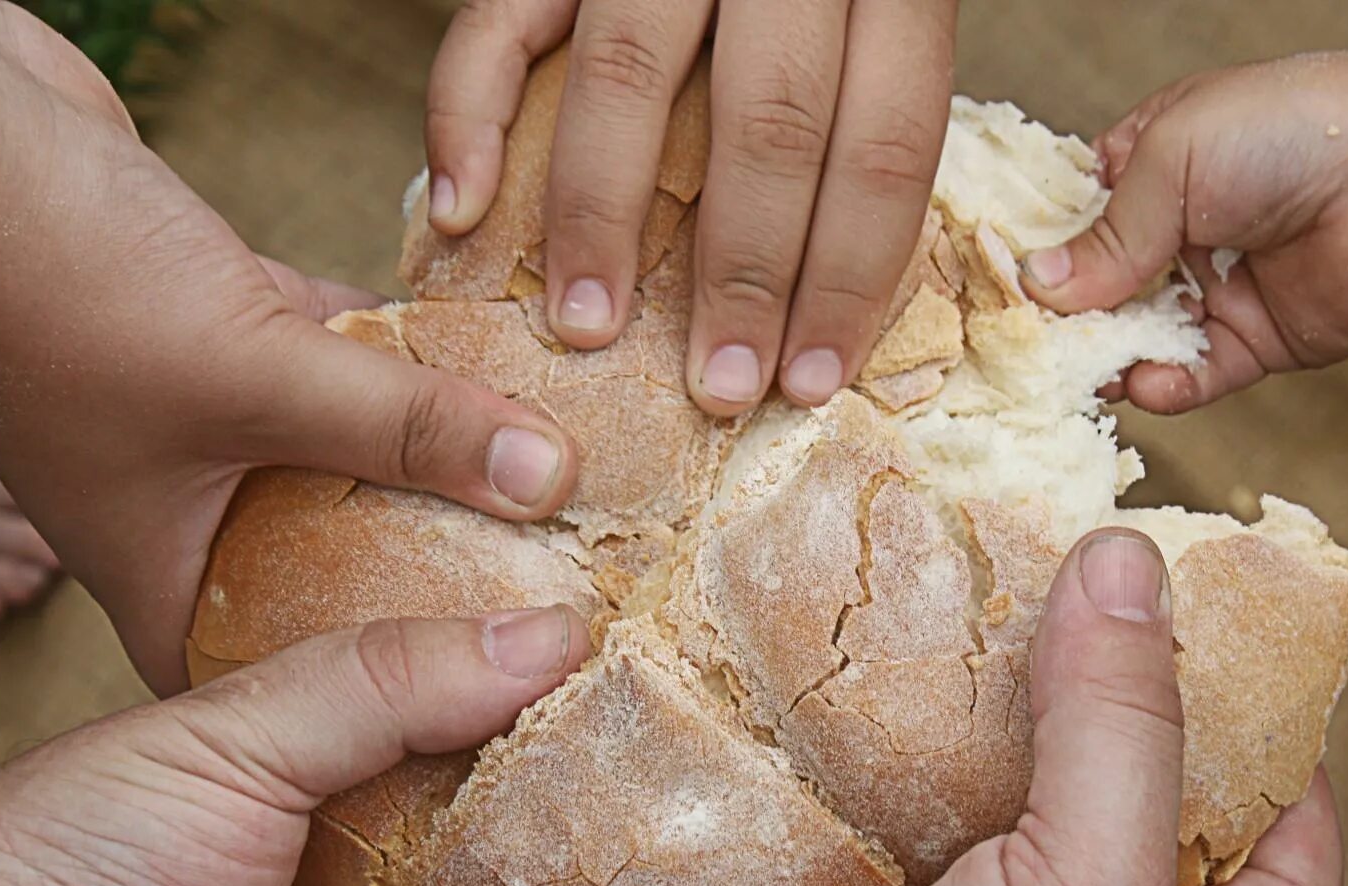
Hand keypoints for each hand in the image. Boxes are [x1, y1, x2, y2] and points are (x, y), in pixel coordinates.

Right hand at [0, 0, 580, 691]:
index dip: (377, 721)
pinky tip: (509, 366)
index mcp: (160, 580)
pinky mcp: (226, 338)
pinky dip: (411, 362)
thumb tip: (557, 480)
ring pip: (351, 462)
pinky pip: (344, 370)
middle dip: (440, 578)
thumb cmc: (64, 285)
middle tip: (563, 600)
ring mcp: (204, 428)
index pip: (279, 690)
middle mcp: (183, 517)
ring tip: (564, 493)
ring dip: (441, 458)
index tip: (499, 716)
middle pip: (336, 576)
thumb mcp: (258, 376)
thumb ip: (408, 428)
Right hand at [425, 0, 958, 413]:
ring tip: (589, 329)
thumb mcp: (875, 21)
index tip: (812, 380)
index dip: (853, 277)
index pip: (887, 144)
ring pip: (632, 78)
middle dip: (747, 273)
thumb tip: (833, 300)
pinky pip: (499, 21)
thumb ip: (858, 118)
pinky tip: (460, 211)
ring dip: (605, 220)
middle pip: (774, 122)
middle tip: (717, 387)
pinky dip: (466, 117)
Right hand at [604, 531, 1343, 885]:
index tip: (1189, 582)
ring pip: (1022, 805)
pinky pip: (925, 836)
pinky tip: (877, 695)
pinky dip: (903, 773)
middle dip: (1094, 687)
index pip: (1285, 798)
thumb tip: (1127, 564)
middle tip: (1054, 574)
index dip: (1248, 689)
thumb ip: (1120, 725)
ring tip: (963, 608)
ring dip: (987, 724)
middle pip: (1140, 786)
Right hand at [1018, 50, 1347, 413]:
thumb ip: (1105, 234)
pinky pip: (1192, 379)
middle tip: (1021, 354)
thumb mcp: (1173, 160)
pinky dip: (1165, 388)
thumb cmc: (1292, 129)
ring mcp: (1209, 291)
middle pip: (1090, 294)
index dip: (1029, 261)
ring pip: (1133, 343)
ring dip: (1106, 362)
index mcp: (1144, 171)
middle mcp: (1171, 234)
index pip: (1065, 225)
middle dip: (1057, 325)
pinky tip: (1148, 384)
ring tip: (1084, 375)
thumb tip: (1035, 290)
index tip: (988, 294)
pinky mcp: (1251, 344)